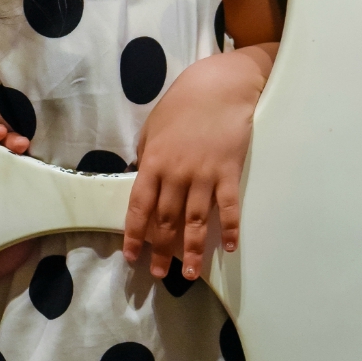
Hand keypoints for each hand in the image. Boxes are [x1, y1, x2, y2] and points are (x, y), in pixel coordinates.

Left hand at [123, 45, 275, 282]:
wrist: (219, 86)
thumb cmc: (183, 104)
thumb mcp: (153, 128)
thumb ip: (146, 156)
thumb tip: (140, 178)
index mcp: (154, 163)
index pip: (139, 207)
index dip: (134, 235)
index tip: (132, 256)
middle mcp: (176, 174)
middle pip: (166, 221)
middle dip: (161, 251)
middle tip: (159, 274)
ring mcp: (204, 175)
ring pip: (195, 222)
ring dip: (192, 251)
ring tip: (189, 274)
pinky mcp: (229, 172)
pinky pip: (228, 207)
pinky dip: (229, 229)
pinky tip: (228, 247)